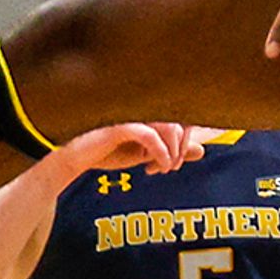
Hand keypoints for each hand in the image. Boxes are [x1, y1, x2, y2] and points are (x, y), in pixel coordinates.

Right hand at [52, 121, 200, 176]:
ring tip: (166, 168)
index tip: (177, 162)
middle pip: (180, 122)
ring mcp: (133, 116)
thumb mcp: (146, 155)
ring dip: (173, 150)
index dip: (186, 141)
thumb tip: (202, 150)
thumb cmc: (109, 153)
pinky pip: (150, 135)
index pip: (182, 119)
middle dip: (181, 148)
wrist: (77, 160)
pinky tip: (159, 166)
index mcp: (151, 114)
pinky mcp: (121, 126)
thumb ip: (172, 151)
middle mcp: (144, 111)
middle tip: (172, 168)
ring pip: (169, 126)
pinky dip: (161, 152)